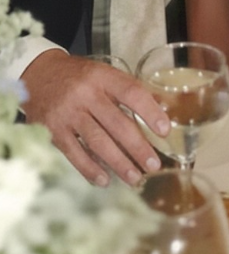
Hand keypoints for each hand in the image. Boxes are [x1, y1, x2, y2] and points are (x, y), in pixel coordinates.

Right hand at [21, 50, 170, 185]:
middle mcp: (85, 94)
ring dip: (118, 163)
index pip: (131, 93)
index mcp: (103, 77)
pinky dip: (90, 168)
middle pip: (116, 124)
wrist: (39, 73)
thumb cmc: (80, 77)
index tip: (164, 131)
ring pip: (97, 142)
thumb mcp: (104, 73)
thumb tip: (163, 107)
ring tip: (135, 178)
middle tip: (154, 165)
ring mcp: (67, 113)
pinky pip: (73, 153)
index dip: (150, 112)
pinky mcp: (52, 130)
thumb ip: (129, 90)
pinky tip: (105, 180)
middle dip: (138, 147)